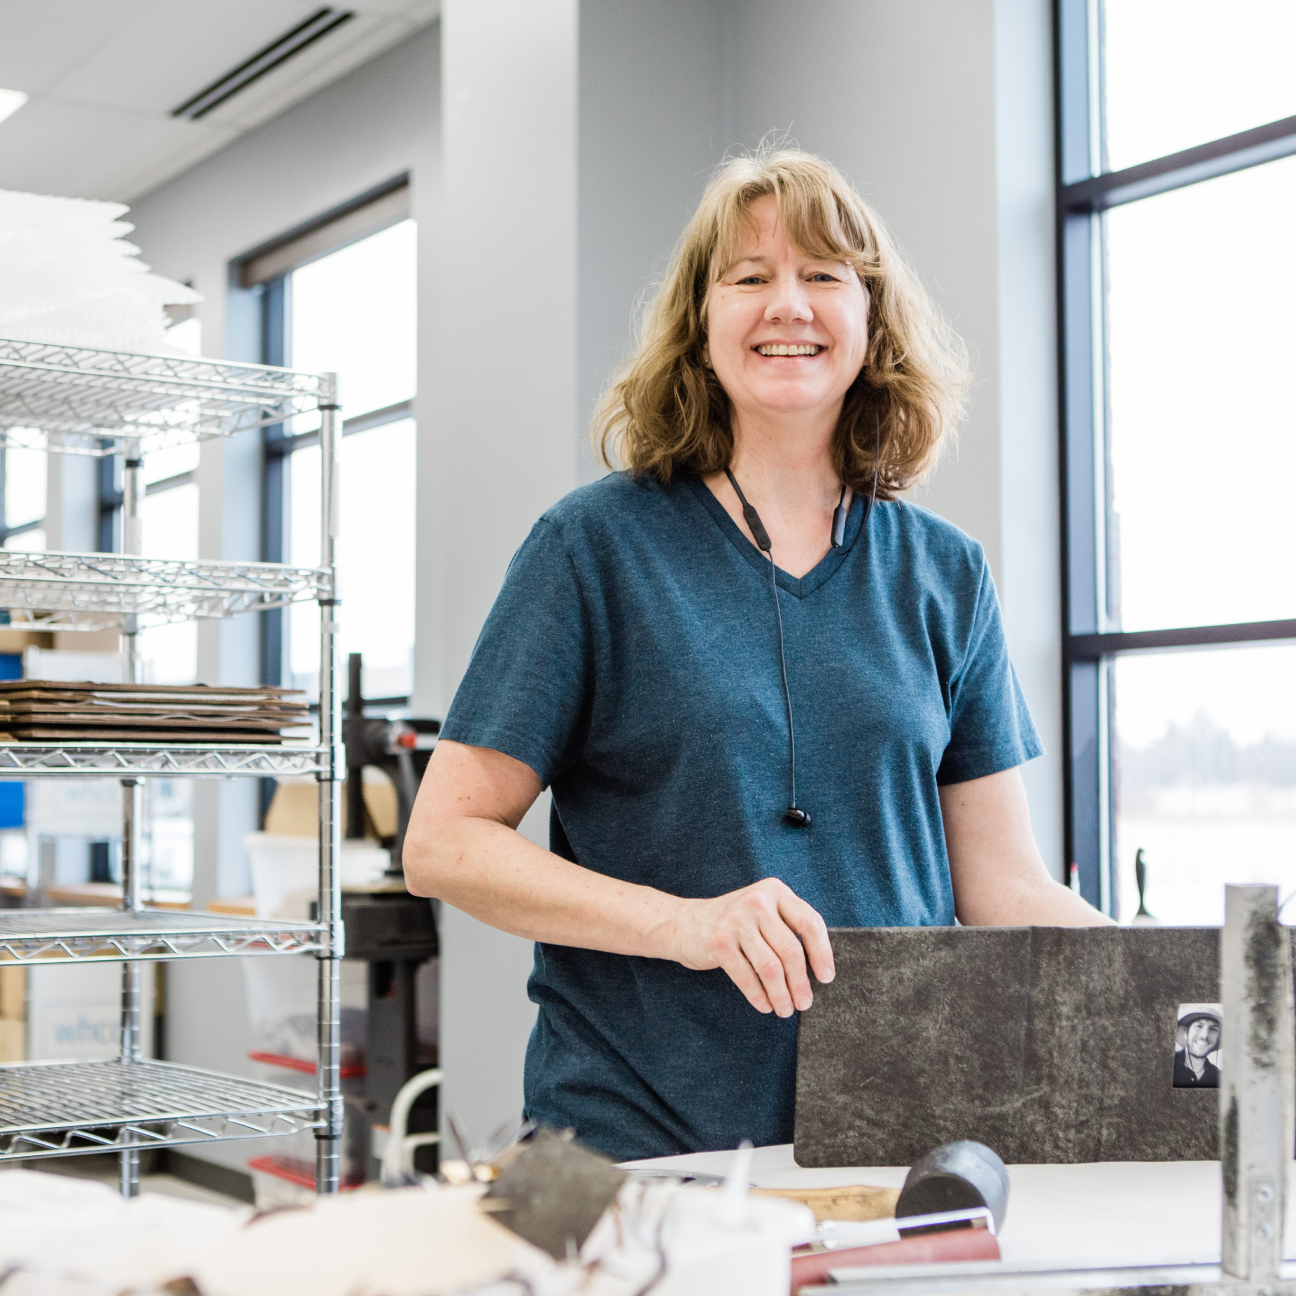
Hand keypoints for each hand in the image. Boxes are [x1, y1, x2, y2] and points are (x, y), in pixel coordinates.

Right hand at [667, 878, 834, 1016]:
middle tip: (804, 1003)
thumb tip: (818, 968)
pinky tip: (765, 1006)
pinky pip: (747, 977)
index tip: (826, 978)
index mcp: (774, 891)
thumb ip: (787, 927)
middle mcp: (757, 902)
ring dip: (782, 995)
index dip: (823, 953)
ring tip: (785, 1009)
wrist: (683, 922)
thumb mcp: (762, 911)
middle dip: (801, 983)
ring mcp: (736, 921)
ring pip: (771, 968)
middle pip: (791, 951)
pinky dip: (759, 997)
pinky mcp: (719, 942)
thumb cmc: (733, 923)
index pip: (810, 923)